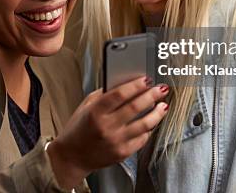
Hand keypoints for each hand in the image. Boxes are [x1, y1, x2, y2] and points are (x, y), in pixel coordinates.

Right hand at [47, 76, 168, 188]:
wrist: (72, 157)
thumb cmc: (78, 129)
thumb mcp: (86, 106)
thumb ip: (104, 94)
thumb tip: (126, 83)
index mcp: (95, 112)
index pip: (120, 94)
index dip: (136, 85)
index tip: (146, 79)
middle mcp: (106, 127)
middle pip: (135, 107)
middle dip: (152, 95)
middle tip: (161, 89)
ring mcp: (116, 142)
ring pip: (144, 124)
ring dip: (157, 113)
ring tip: (163, 106)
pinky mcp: (122, 153)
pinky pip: (142, 139)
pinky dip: (148, 129)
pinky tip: (151, 122)